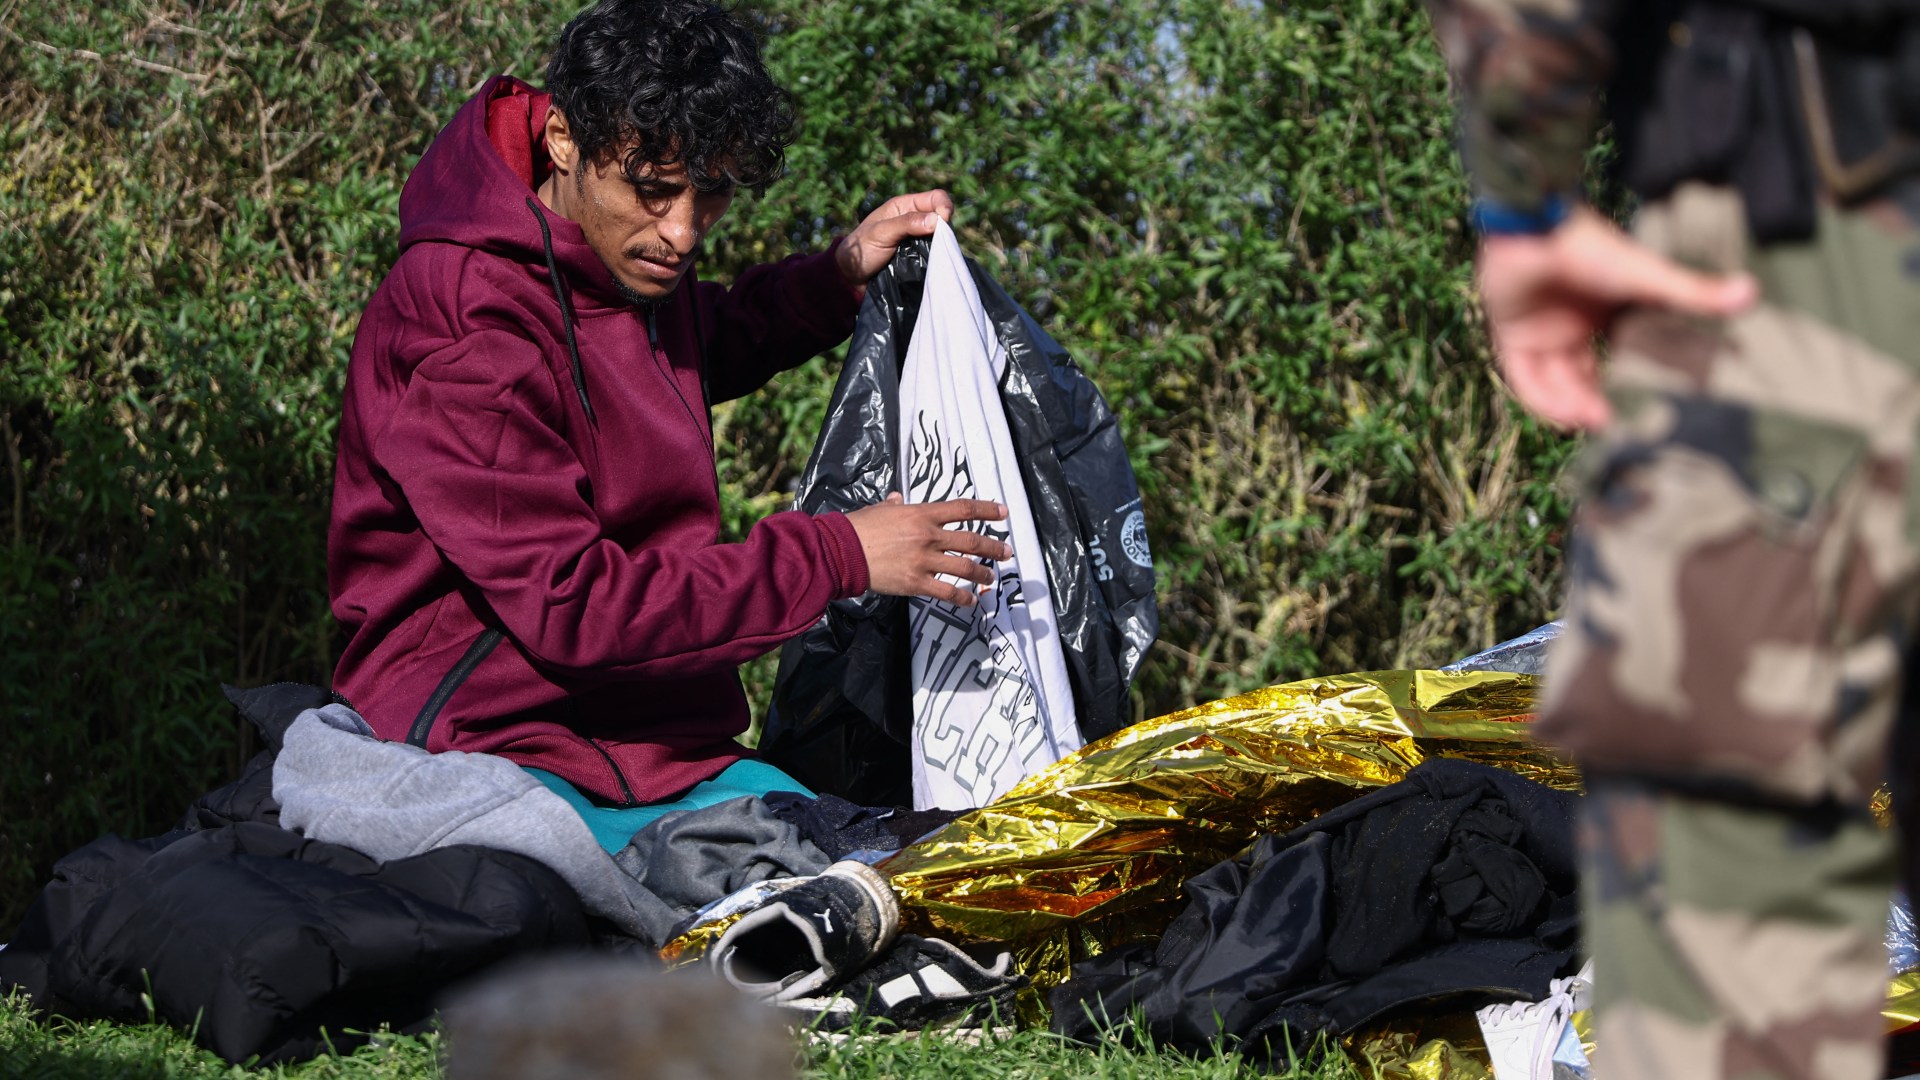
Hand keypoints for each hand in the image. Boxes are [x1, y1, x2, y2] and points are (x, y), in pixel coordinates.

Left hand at [834, 190, 955, 292]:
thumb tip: (937, 220)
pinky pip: (936, 253)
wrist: (852, 276)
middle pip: (943, 217)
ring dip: (942, 245)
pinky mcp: (920, 256)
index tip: (943, 223)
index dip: (944, 207)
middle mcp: (915, 219)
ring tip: (936, 255)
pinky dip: (938, 256)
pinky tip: (935, 262)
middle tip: (938, 244)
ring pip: (942, 237)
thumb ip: (907, 223)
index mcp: (905, 205)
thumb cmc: (862, 248)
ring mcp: (919, 239)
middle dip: (945, 229)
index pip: (936, 198)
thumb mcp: (881, 233)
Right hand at [845, 493, 1011, 606]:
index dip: (987, 510)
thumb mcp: (880, 509)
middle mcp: (929, 536)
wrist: (843, 552)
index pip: (963, 509)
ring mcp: (924, 560)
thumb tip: (898, 498)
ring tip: (991, 578)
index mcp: (922, 514)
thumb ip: (894, 504)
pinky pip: (947, 592)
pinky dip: (963, 598)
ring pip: (965, 567)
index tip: (1003, 513)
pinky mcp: (916, 582)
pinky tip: (972, 601)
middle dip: (993, 547)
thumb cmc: (859, 528)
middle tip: (1007, 552)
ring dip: (982, 573)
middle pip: (972, 540)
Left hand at [1475, 205, 1758, 430]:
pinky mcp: (1509, 336)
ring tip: (1593, 420)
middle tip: (1613, 423)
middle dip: (1597, 402)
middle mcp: (1573, 325)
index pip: (1621, 358)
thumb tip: (1753, 292)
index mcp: (1606, 311)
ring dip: (1572, 405)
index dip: (1631, 384)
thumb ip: (1693, 292)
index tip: (1649, 409)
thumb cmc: (1590, 246)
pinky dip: (1542, 398)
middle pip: (1585, 377)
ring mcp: (1540, 331)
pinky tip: (1563, 416)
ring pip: (1555, 382)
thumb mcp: (1646, 276)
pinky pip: (1523, 377)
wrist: (1532, 230)